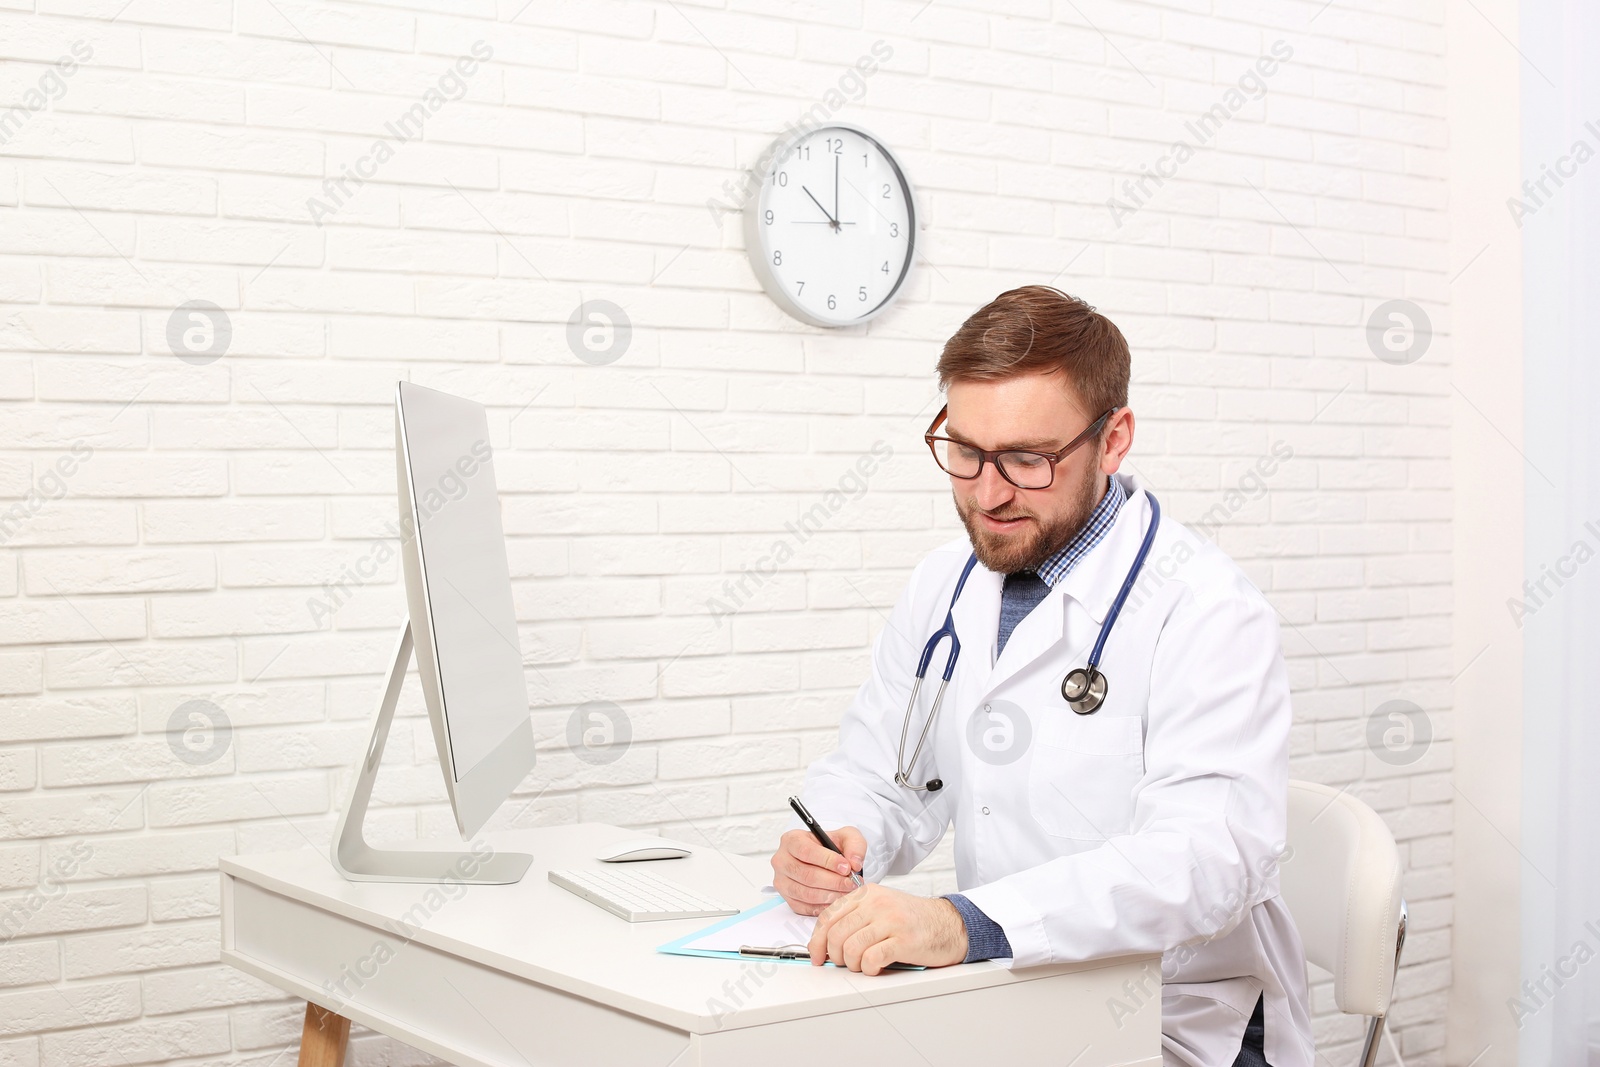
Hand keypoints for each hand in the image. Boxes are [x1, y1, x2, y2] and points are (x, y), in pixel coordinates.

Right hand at [770, 826, 866, 915]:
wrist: (826, 859)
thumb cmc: (831, 846)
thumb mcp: (847, 837)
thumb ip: (854, 845)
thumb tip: (854, 863)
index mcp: (792, 840)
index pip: (806, 851)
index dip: (828, 861)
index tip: (846, 868)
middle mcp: (782, 860)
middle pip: (807, 875)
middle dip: (833, 882)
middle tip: (851, 884)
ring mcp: (782, 881)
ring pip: (805, 893)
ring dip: (829, 896)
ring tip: (846, 893)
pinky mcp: (786, 898)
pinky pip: (803, 907)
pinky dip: (822, 907)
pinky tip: (836, 902)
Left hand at [807, 883, 967, 974]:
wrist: (950, 924)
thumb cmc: (914, 920)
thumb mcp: (881, 907)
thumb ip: (856, 916)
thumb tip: (826, 940)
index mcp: (868, 894)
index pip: (829, 916)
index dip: (817, 940)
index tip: (817, 955)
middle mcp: (877, 903)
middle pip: (836, 934)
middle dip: (834, 955)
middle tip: (843, 963)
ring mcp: (891, 921)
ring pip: (851, 947)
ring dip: (852, 964)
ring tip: (862, 965)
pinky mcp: (904, 940)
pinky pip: (871, 958)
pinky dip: (869, 968)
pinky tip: (876, 967)